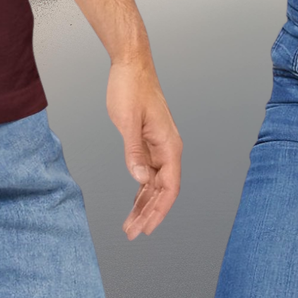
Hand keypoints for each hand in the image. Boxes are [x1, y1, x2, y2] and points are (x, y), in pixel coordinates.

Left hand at [106, 56, 181, 238]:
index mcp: (169, 144)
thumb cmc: (131, 87)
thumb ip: (135, 151)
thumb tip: (140, 179)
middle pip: (163, 190)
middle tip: (132, 233)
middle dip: (149, 213)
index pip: (169, 187)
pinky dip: (142, 188)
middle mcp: (168, 148)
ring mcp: (159, 145)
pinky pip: (148, 172)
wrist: (131, 64)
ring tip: (130, 225)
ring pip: (155, 183)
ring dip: (144, 204)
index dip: (159, 211)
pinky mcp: (149, 141)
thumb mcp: (128, 120)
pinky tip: (135, 201)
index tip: (147, 229)